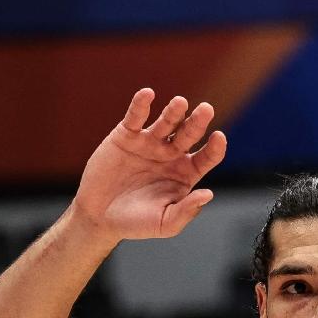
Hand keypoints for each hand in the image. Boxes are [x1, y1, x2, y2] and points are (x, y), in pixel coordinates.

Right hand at [70, 89, 228, 244]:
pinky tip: (147, 94)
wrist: (99, 217)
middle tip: (206, 110)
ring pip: (166, 122)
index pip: (207, 157)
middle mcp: (171, 154)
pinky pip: (135, 116)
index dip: (215, 147)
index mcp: (185, 173)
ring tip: (180, 103)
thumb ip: (186, 211)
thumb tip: (208, 194)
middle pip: (189, 134)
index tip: (218, 138)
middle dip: (198, 122)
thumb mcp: (165, 224)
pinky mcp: (126, 135)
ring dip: (174, 111)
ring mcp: (149, 142)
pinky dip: (141, 104)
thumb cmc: (136, 223)